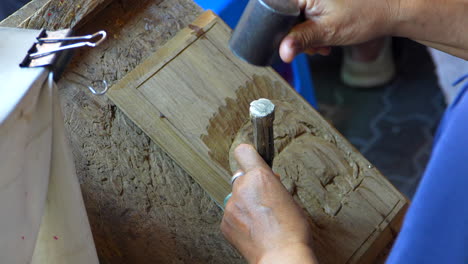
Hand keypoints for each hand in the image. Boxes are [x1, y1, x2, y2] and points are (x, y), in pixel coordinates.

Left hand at [221, 144, 316, 263]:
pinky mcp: (224, 222)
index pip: (243, 152)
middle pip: (241, 177)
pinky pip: (231, 214)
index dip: (248, 156)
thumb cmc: (292, 230)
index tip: (251, 161)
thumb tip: (267, 179)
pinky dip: (239, 220)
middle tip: (263, 201)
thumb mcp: (288, 198)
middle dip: (250, 186)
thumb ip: (272, 184)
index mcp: (260, 177)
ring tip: (261, 220)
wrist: (282, 256)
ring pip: (236, 197)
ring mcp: (231, 205)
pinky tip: (253, 230)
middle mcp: (242, 187)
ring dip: (245, 204)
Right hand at [279, 0, 398, 61]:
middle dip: (299, 36)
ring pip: (298, 20)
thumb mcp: (328, 31)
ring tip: (324, 42)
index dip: (283, 33)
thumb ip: (301, 40)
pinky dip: (315, 30)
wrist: (390, 10)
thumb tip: (282, 51)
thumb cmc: (366, 15)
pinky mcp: (322, 2)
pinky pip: (309, 17)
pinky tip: (326, 36)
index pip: (278, 13)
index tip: (292, 44)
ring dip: (308, 36)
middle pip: (288, 18)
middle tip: (314, 46)